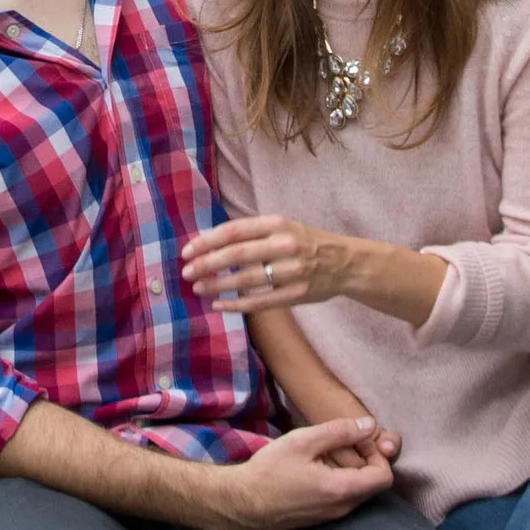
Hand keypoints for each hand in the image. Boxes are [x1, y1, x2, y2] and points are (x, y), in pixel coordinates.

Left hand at [181, 211, 448, 330]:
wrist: (344, 263)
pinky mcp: (296, 294)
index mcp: (277, 224)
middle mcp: (284, 244)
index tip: (187, 250)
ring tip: (197, 287)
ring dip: (218, 285)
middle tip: (186, 271)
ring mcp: (292, 271)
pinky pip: (261, 302)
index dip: (208, 241)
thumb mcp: (281, 227)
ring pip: (247, 279)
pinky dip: (237, 304)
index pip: (235, 230)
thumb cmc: (304, 241)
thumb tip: (207, 241)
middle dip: (207, 264)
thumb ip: (251, 232)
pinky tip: (219, 305)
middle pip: (237, 254)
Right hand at [214, 417, 393, 528]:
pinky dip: (338, 481)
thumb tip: (370, 425)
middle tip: (340, 443)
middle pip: (373, 484)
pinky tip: (315, 468)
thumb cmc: (270, 471)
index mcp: (342, 489)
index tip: (357, 440)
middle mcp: (342, 509)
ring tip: (325, 453)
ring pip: (357, 491)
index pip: (384, 476)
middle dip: (364, 460)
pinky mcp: (320, 518)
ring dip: (350, 470)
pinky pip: (342, 499)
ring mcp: (331, 517)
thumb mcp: (303, 441)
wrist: (242, 502)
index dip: (377, 454)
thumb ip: (340, 431)